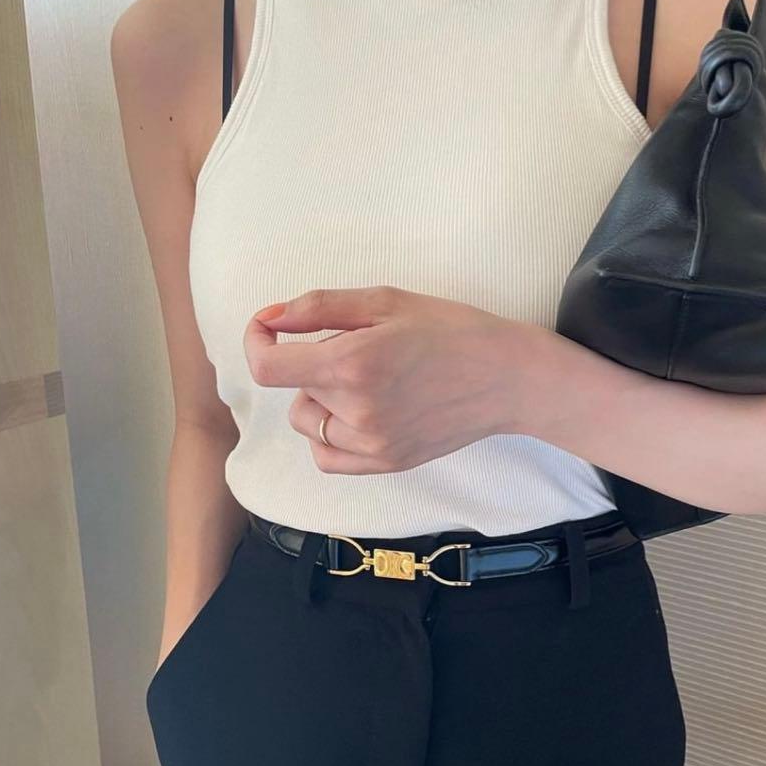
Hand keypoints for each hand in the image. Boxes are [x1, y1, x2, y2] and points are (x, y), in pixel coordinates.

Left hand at [243, 286, 537, 474]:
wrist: (507, 378)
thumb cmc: (452, 330)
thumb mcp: (386, 302)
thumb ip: (319, 307)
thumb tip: (270, 317)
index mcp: (353, 363)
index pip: (268, 367)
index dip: (257, 341)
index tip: (268, 328)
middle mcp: (357, 410)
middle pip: (293, 391)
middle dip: (310, 366)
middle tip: (358, 349)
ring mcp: (372, 444)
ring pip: (309, 424)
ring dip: (320, 401)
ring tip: (365, 381)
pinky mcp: (386, 463)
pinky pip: (328, 457)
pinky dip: (330, 436)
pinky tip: (359, 413)